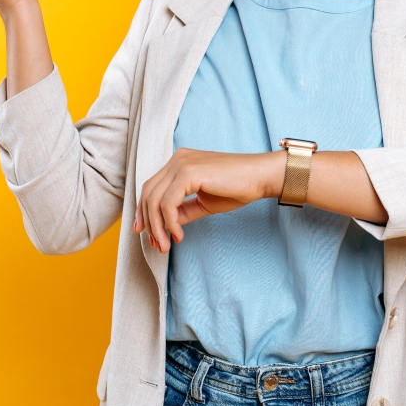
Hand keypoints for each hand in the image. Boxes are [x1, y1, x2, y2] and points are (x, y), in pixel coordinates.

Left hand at [133, 148, 284, 252]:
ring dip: (157, 227)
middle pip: (148, 194)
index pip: (151, 188)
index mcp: (179, 162)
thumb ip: (182, 210)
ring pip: (154, 200)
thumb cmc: (237, 187)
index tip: (149, 236)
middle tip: (157, 245)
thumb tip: (165, 226)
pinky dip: (170, 223)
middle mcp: (177, 159)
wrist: (260, 177)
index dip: (145, 213)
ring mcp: (182, 164)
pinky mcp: (189, 173)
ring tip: (166, 245)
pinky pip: (168, 204)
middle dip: (148, 223)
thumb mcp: (203, 202)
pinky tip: (179, 235)